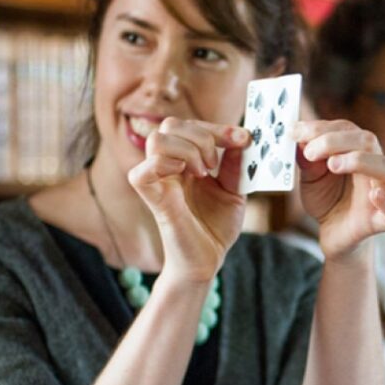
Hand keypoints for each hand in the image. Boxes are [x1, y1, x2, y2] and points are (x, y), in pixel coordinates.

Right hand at [126, 118, 250, 281]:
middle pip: (170, 125)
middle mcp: (169, 167)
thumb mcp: (235, 191)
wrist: (208, 260)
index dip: (217, 127)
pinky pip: (141, 172)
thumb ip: (236, 165)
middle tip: (218, 161)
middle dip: (202, 134)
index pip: (190, 126)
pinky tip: (190, 176)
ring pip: (155, 140)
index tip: (244, 138)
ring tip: (205, 172)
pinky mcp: (152, 199)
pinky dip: (166, 165)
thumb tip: (243, 138)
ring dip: (188, 149)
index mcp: (186, 161)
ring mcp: (158, 181)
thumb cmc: (216, 226)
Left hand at [296, 120, 384, 258]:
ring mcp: (383, 193)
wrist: (333, 233)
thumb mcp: (311, 175)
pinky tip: (374, 196)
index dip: (321, 127)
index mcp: (359, 151)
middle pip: (369, 141)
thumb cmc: (327, 199)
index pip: (348, 129)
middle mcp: (375, 167)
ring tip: (333, 166)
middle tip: (309, 152)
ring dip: (361, 161)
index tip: (296, 133)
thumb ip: (307, 158)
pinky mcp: (382, 221)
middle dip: (335, 141)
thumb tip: (298, 137)